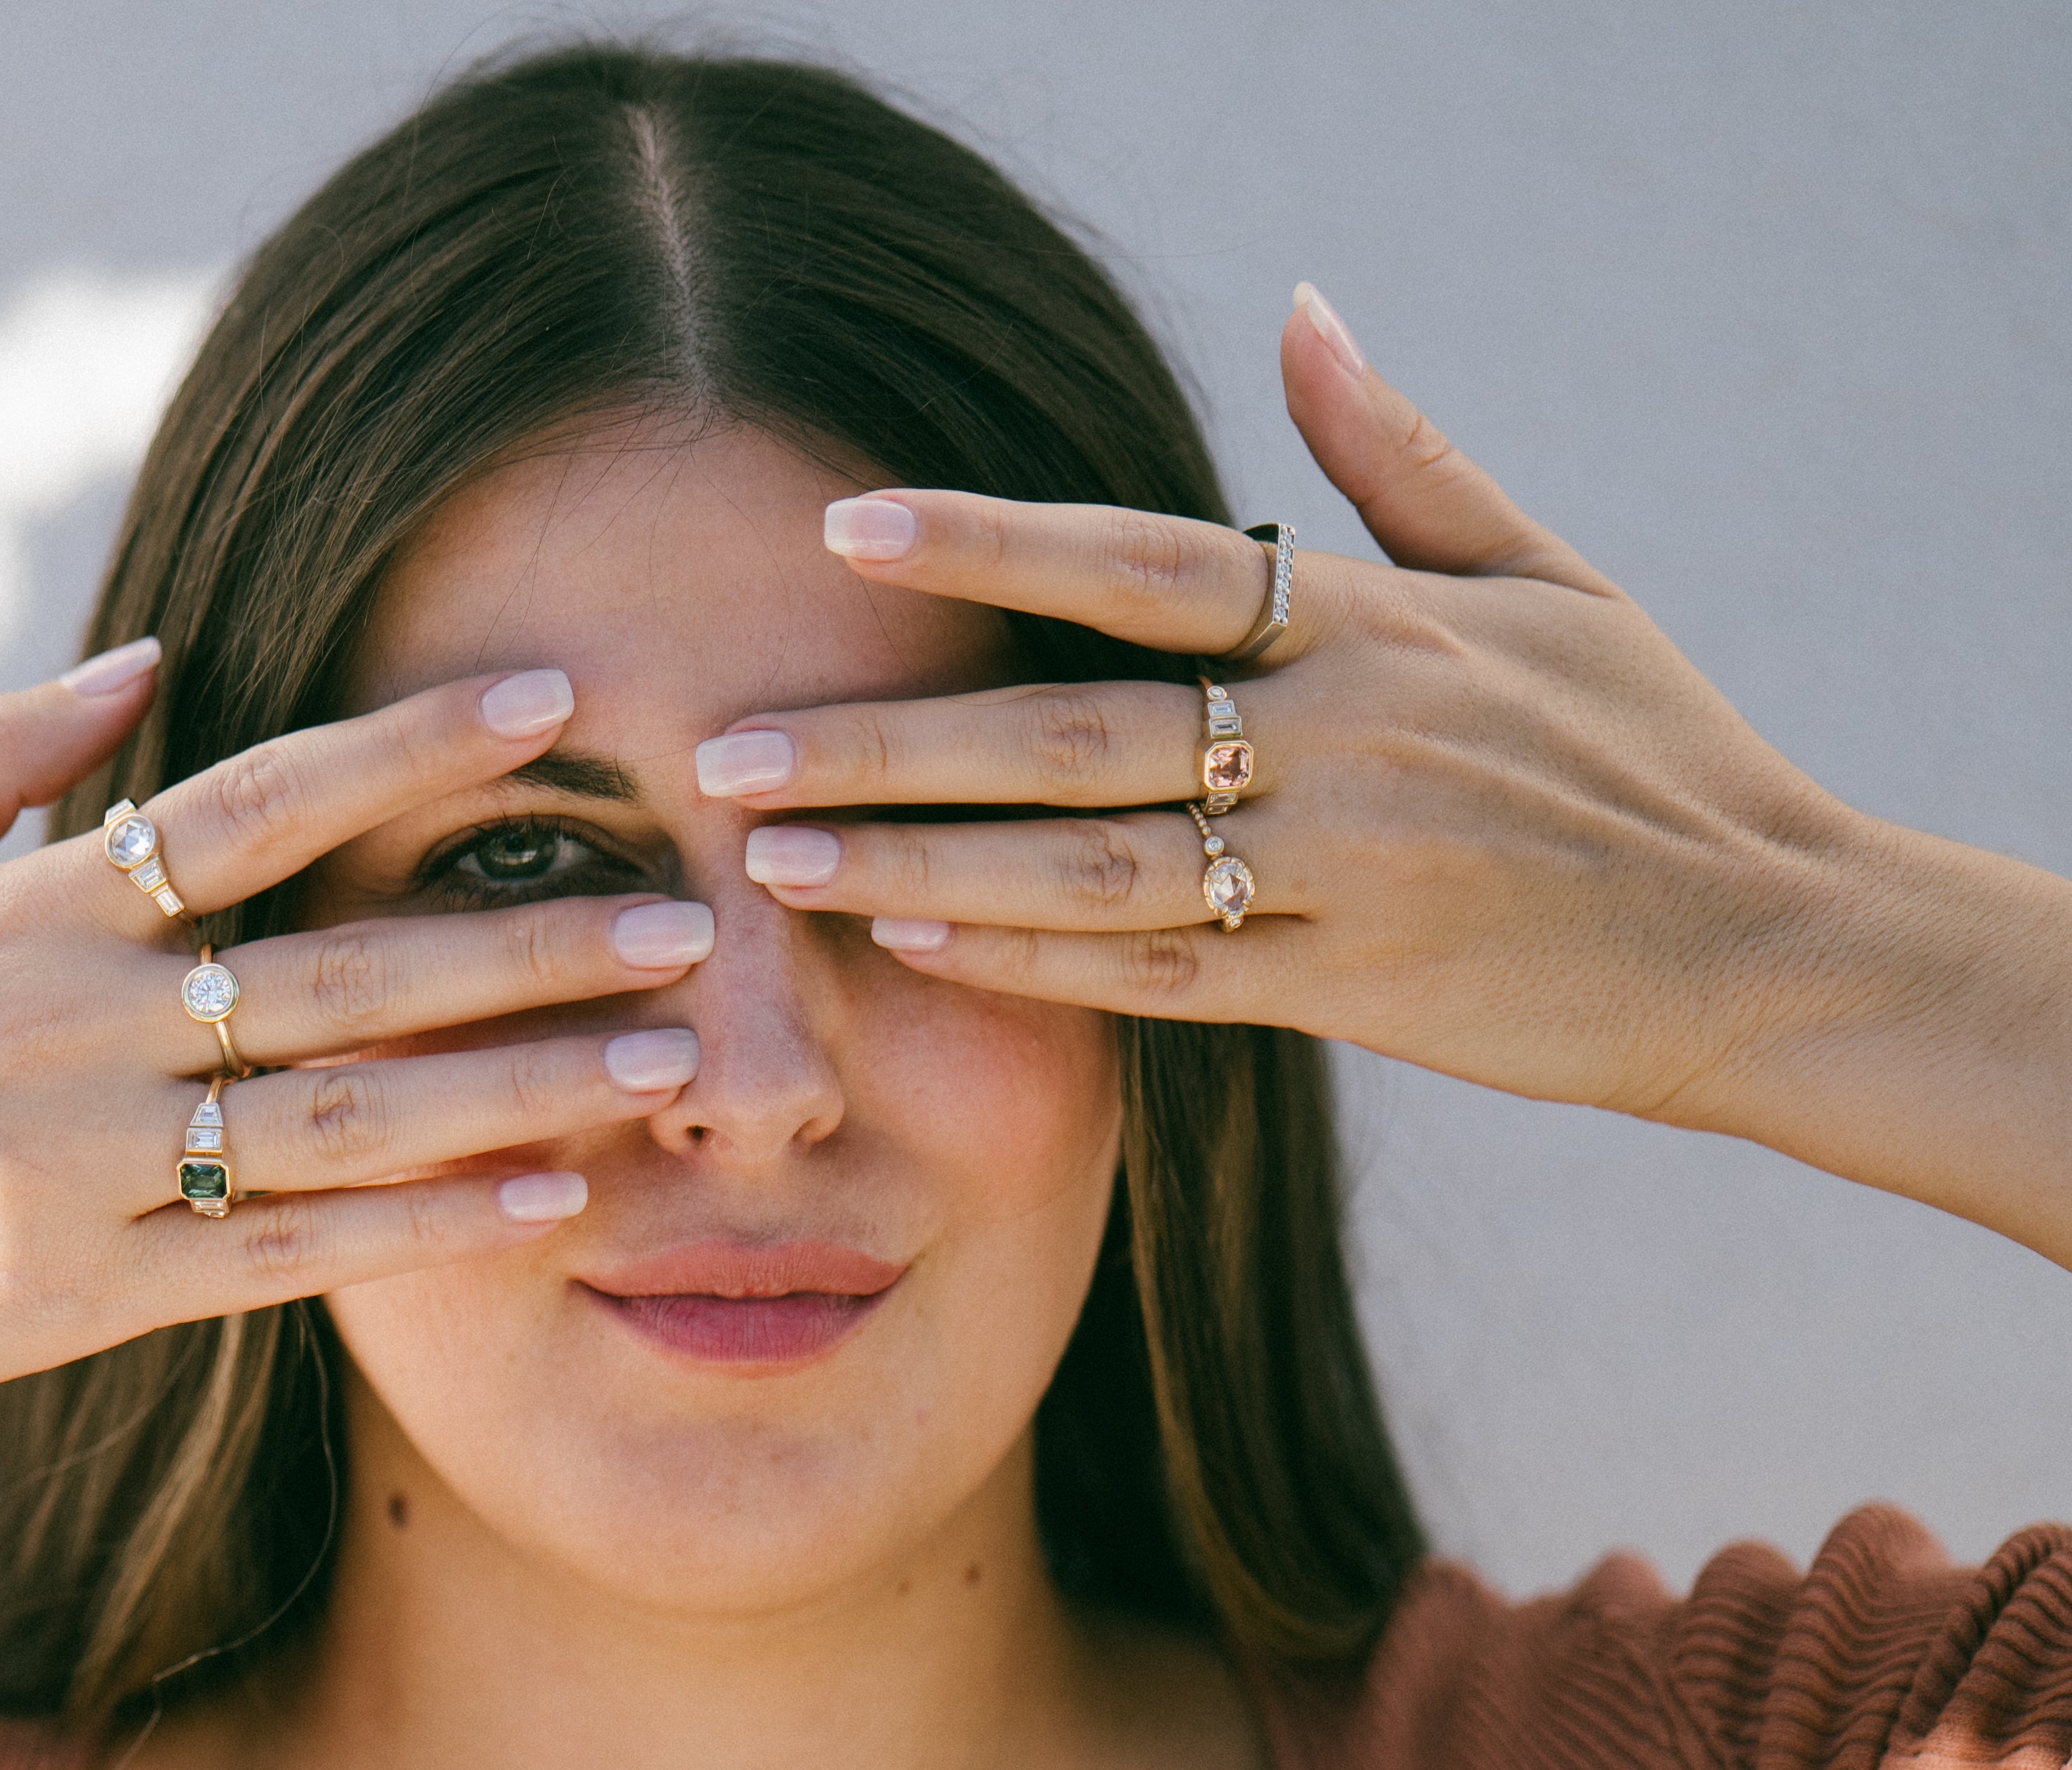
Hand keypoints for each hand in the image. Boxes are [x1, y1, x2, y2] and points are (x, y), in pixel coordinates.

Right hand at [0, 648, 710, 1455]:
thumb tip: (141, 652)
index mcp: (25, 913)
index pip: (253, 801)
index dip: (409, 744)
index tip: (549, 697)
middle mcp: (76, 1030)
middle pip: (344, 969)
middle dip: (525, 939)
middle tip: (688, 915)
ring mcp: (90, 1170)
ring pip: (344, 1121)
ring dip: (514, 1088)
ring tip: (660, 1062)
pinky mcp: (89, 1296)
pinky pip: (285, 1259)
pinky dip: (418, 1231)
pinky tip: (543, 1203)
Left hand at [695, 287, 2071, 1222]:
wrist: (1766, 940)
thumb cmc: (1647, 747)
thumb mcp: (1547, 574)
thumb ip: (1400, 455)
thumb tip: (1300, 309)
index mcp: (1377, 624)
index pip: (1149, 562)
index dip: (993, 536)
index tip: (845, 522)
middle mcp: (1347, 740)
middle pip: (1076, 730)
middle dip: (891, 737)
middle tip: (728, 744)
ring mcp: (1345, 874)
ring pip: (1091, 868)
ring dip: (921, 856)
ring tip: (777, 853)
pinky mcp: (1351, 990)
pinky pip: (1160, 978)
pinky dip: (1034, 963)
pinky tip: (916, 936)